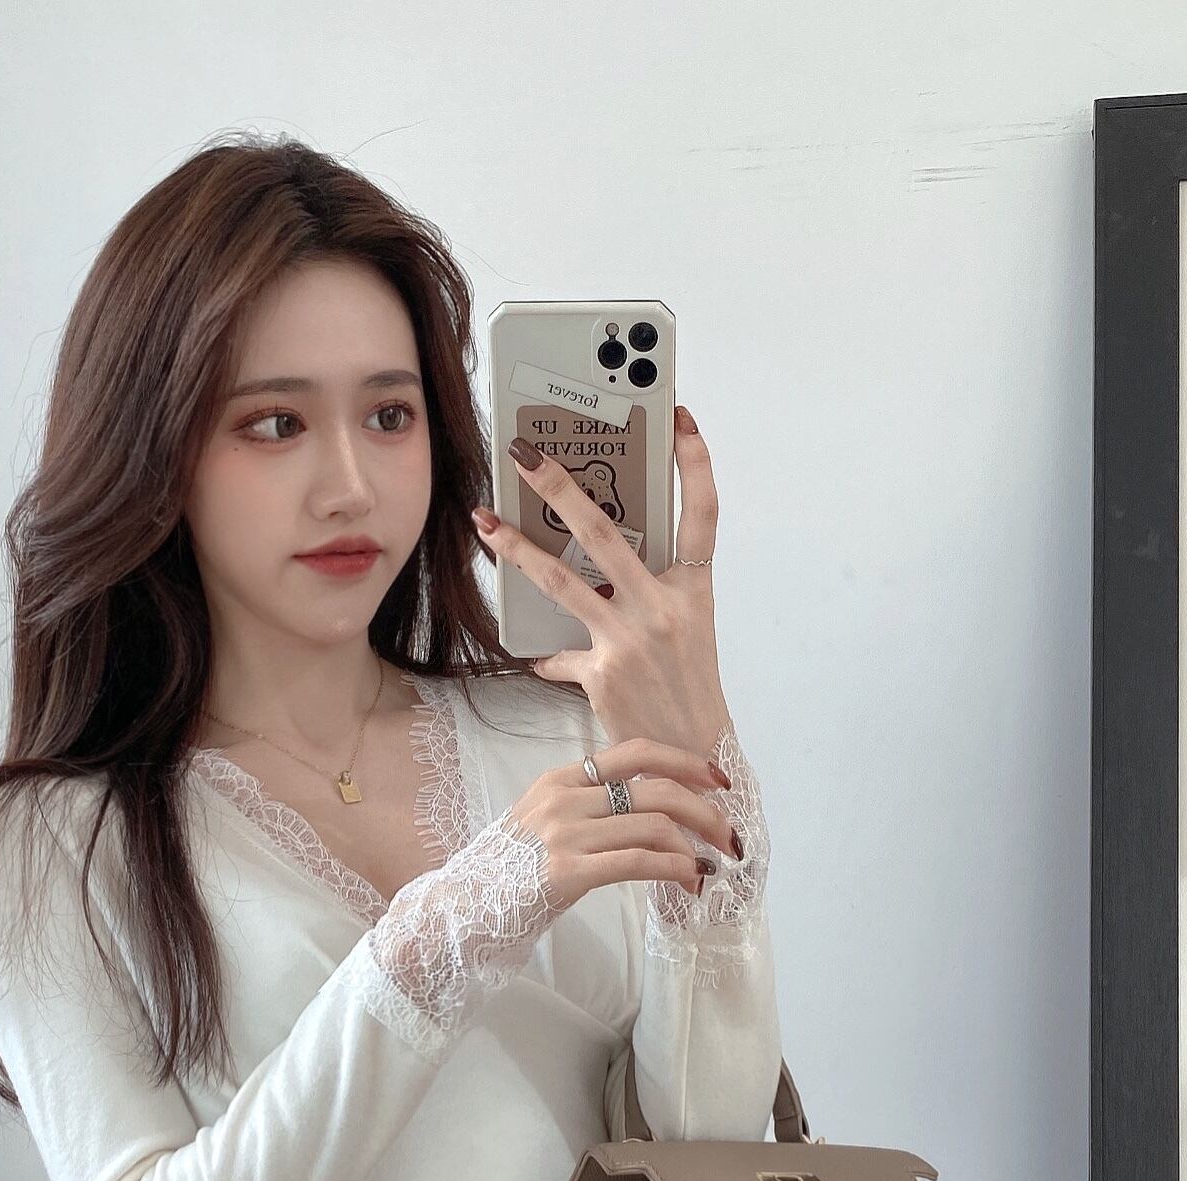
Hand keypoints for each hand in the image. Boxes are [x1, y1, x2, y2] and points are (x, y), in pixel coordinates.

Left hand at [473, 405, 731, 756]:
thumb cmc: (687, 690)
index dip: (695, 462)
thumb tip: (600, 571)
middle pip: (607, 532)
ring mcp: (630, 639)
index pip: (703, 514)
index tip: (678, 417)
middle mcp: (664, 607)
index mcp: (694, 590)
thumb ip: (651, 594)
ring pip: (562, 579)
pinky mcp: (602, 673)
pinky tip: (538, 655)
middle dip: (561, 487)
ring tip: (483, 521)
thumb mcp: (686, 631)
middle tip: (524, 453)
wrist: (691, 757)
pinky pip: (559, 654)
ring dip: (517, 548)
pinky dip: (549, 656)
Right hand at [503, 734, 736, 908]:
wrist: (461, 908)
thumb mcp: (543, 823)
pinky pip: (637, 862)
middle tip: (728, 835)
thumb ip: (587, 808)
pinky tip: (690, 878)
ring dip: (694, 846)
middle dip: (704, 811)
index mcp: (560, 780)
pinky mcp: (566, 872)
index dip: (684, 762)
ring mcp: (564, 834)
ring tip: (710, 865)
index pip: (634, 752)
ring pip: (652, 825)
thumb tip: (648, 813)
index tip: (717, 780)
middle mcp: (564, 799)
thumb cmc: (509, 872)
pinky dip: (674, 868)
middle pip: (654, 788)